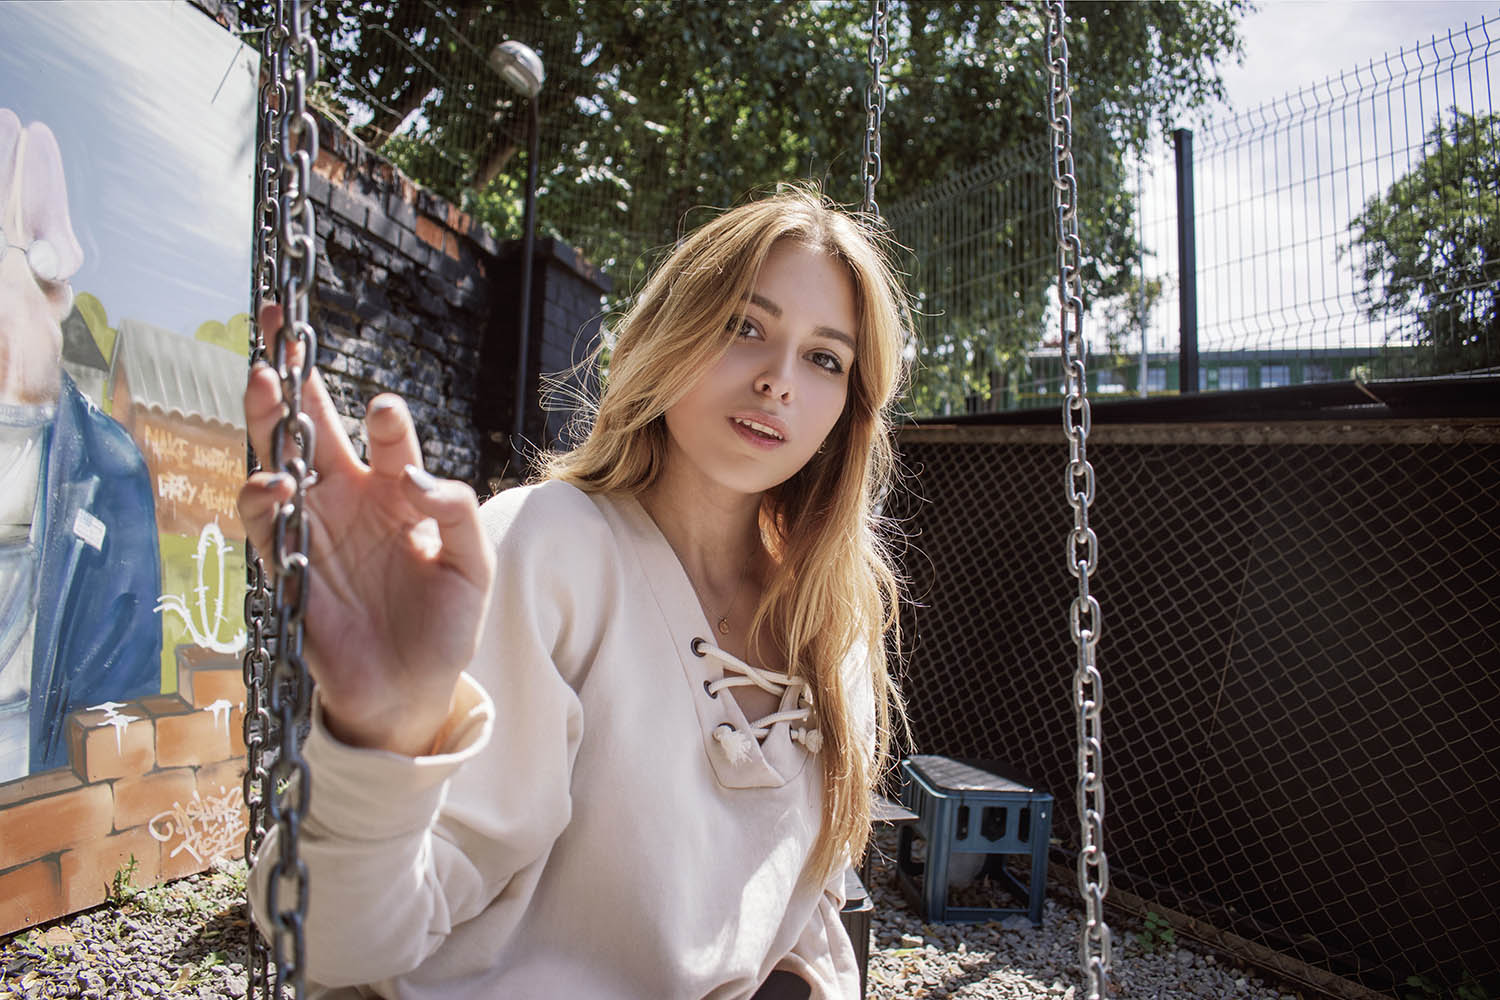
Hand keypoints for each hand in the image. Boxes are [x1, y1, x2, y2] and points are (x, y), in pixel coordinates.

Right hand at [238, 306, 494, 756]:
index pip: (386, 439)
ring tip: (263, 380)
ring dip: (266, 420)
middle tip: (282, 328)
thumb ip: (453, 512)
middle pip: (317, 428)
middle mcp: (350, 501)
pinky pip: (261, 520)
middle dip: (299, 378)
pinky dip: (260, 497)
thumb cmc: (446, 624)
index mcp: (399, 492)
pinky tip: (274, 482)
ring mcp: (313, 527)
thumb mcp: (472, 565)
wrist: (411, 690)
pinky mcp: (285, 563)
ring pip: (278, 459)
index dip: (384, 419)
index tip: (385, 411)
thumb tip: (409, 479)